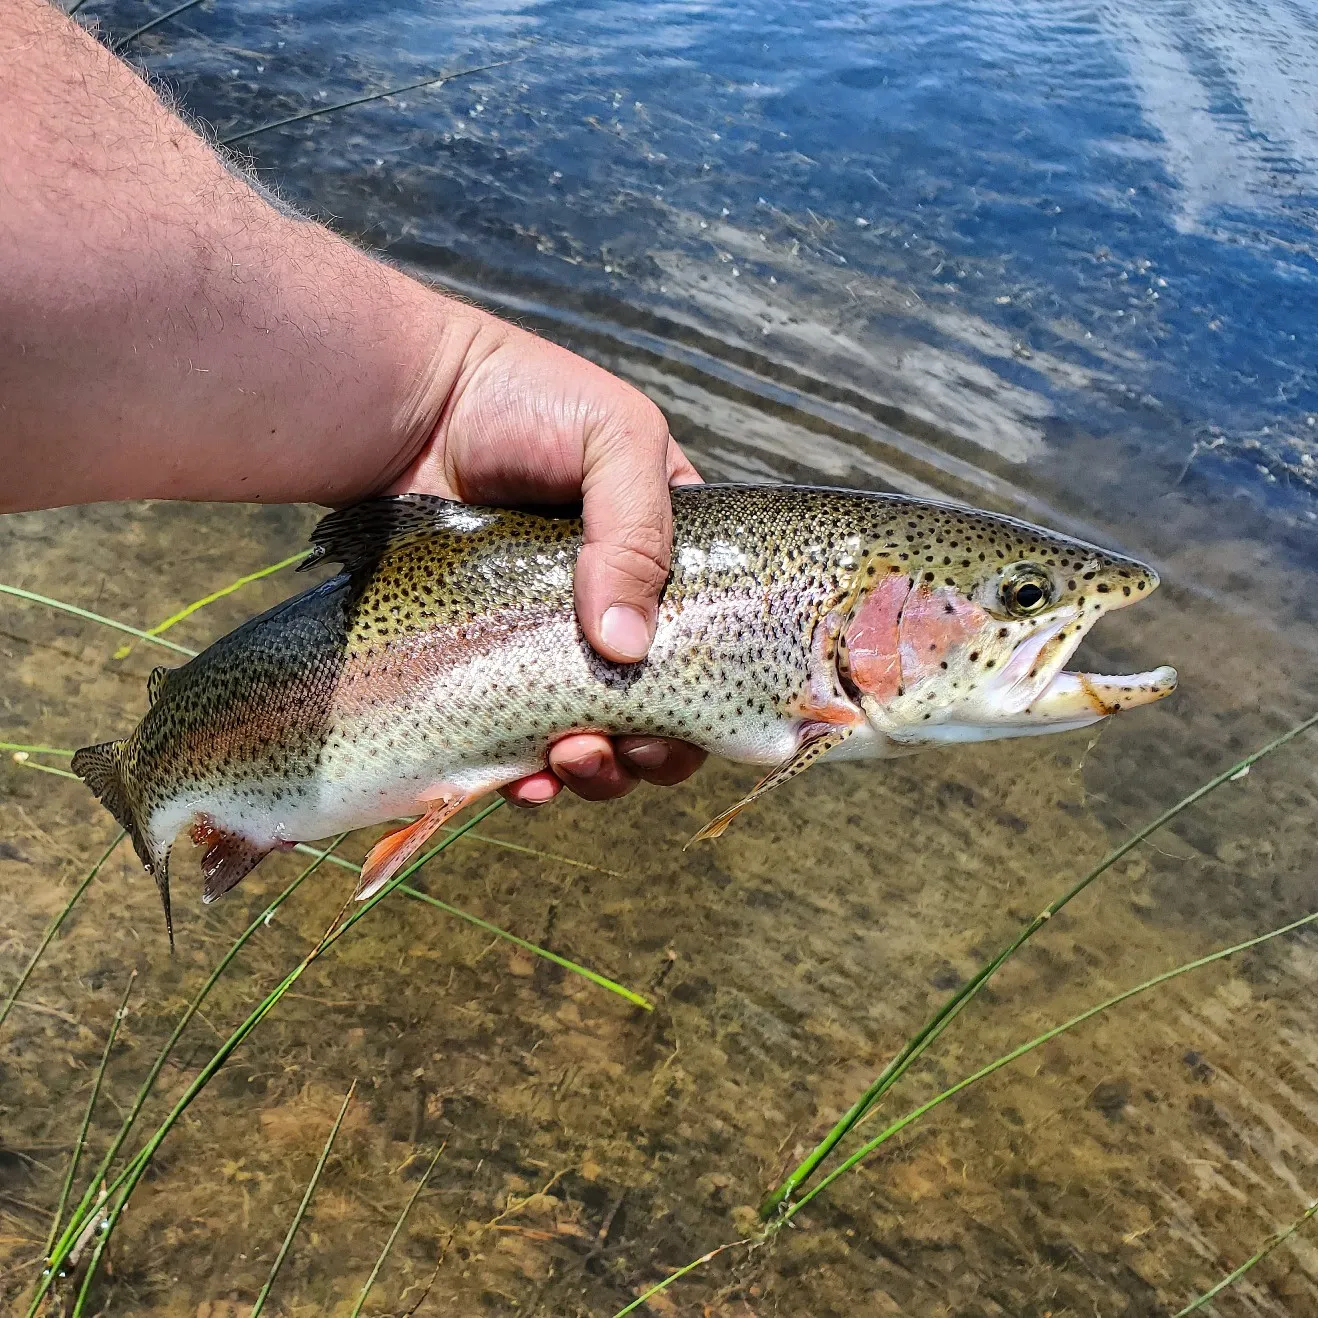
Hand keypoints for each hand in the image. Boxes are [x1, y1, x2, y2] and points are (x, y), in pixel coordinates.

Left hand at [392, 313, 707, 806]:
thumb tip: (625, 647)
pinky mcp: (486, 662)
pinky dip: (528, 773)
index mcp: (664, 557)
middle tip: (627, 749)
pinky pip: (516, 738)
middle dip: (654, 749)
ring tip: (572, 760)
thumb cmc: (520, 401)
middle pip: (658, 707)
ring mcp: (547, 640)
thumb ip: (637, 531)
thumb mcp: (612, 436)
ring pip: (592, 735)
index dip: (712, 692)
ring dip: (597, 770)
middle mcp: (615, 607)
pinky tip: (525, 780)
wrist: (405, 406)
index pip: (710, 641)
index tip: (691, 721)